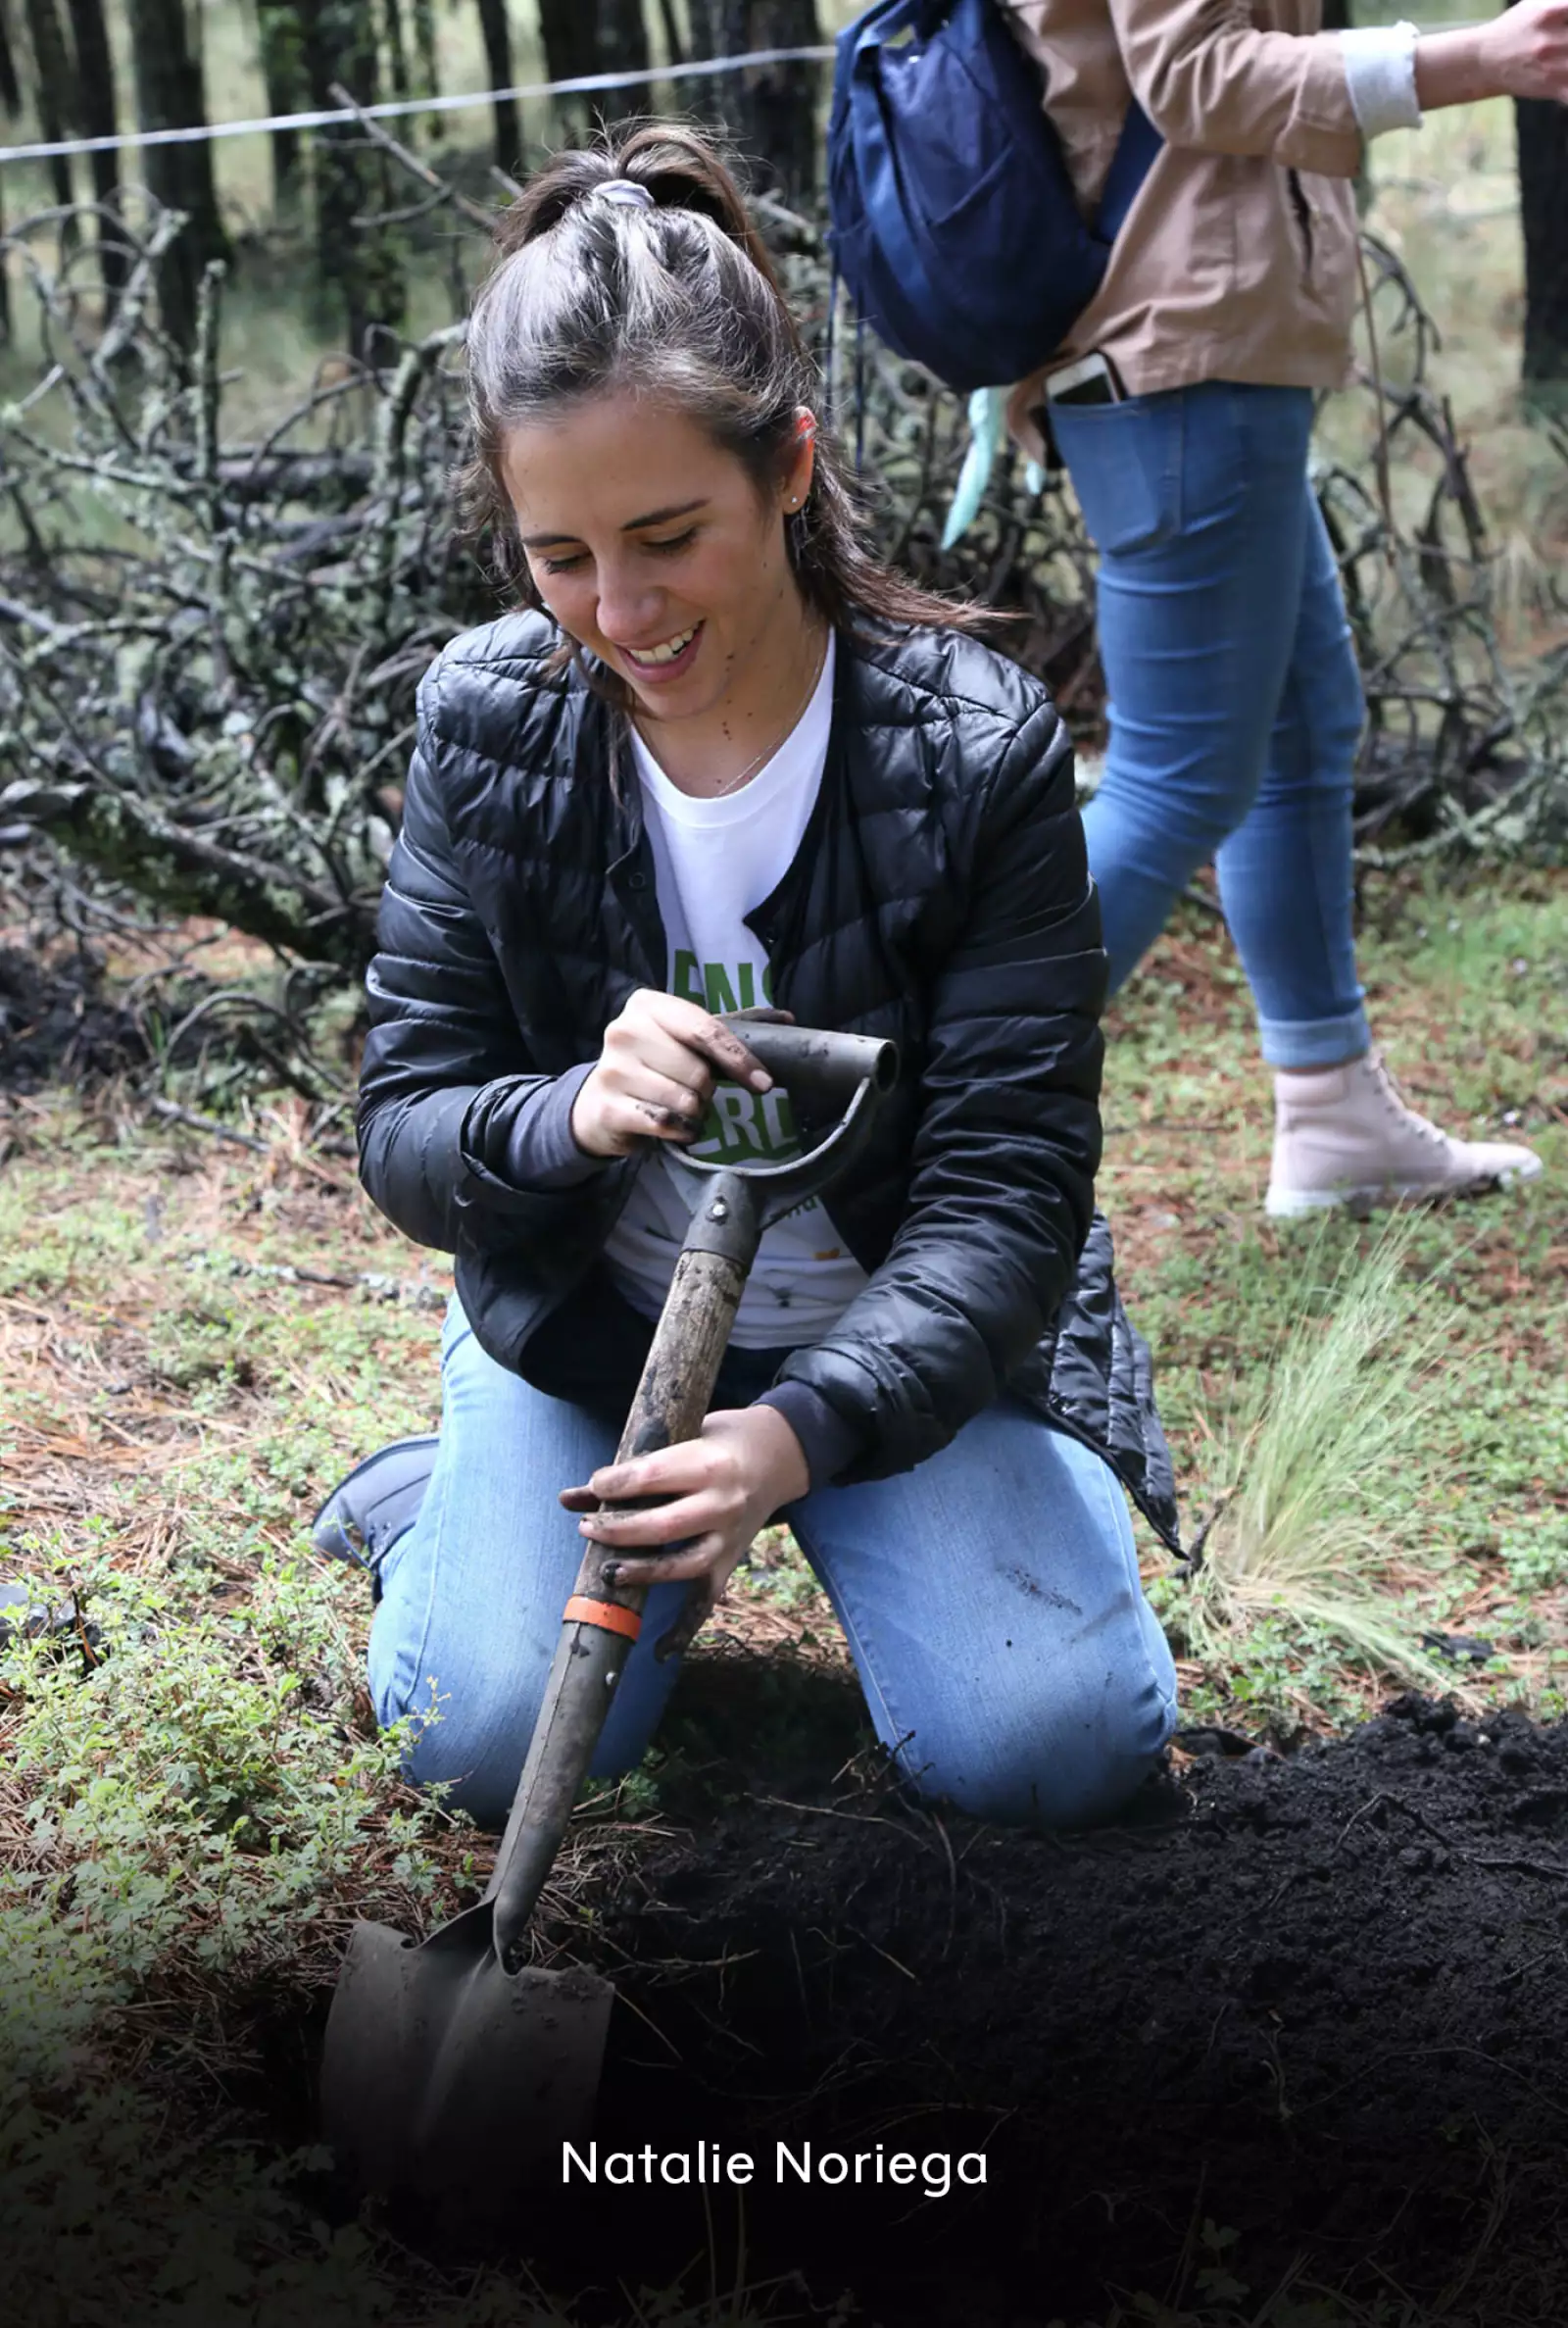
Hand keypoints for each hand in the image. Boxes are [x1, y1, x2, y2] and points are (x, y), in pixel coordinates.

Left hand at [559, 1406, 809, 1654]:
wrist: (777, 1456)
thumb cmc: (718, 1441)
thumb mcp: (682, 1437)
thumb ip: (631, 1468)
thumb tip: (570, 1497)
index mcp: (708, 1464)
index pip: (651, 1477)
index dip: (614, 1484)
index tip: (593, 1486)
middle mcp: (722, 1504)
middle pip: (663, 1526)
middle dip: (619, 1530)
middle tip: (587, 1528)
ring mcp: (729, 1537)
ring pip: (683, 1565)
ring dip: (643, 1572)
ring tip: (609, 1572)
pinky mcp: (730, 1561)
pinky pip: (706, 1600)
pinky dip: (684, 1628)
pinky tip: (660, 1649)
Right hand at [570, 990, 778, 1159]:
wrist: (599, 1100)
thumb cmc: (653, 1063)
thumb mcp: (685, 1038)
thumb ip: (731, 1028)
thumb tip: (787, 1019)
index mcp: (647, 1005)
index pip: (706, 1030)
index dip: (739, 1059)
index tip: (763, 1083)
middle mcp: (624, 1031)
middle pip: (697, 1071)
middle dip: (707, 1089)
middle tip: (696, 1091)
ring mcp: (612, 1069)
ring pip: (683, 1100)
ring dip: (693, 1111)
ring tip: (679, 1106)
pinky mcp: (608, 1106)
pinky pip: (665, 1124)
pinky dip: (678, 1130)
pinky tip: (671, 1125)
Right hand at [1421, 5, 1567, 108]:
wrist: (1479, 64)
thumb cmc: (1512, 30)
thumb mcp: (1537, 3)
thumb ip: (1558, 2)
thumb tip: (1566, 6)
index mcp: (1550, 10)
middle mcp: (1551, 39)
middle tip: (1566, 43)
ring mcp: (1553, 66)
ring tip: (1564, 60)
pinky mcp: (1552, 88)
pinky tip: (1565, 82)